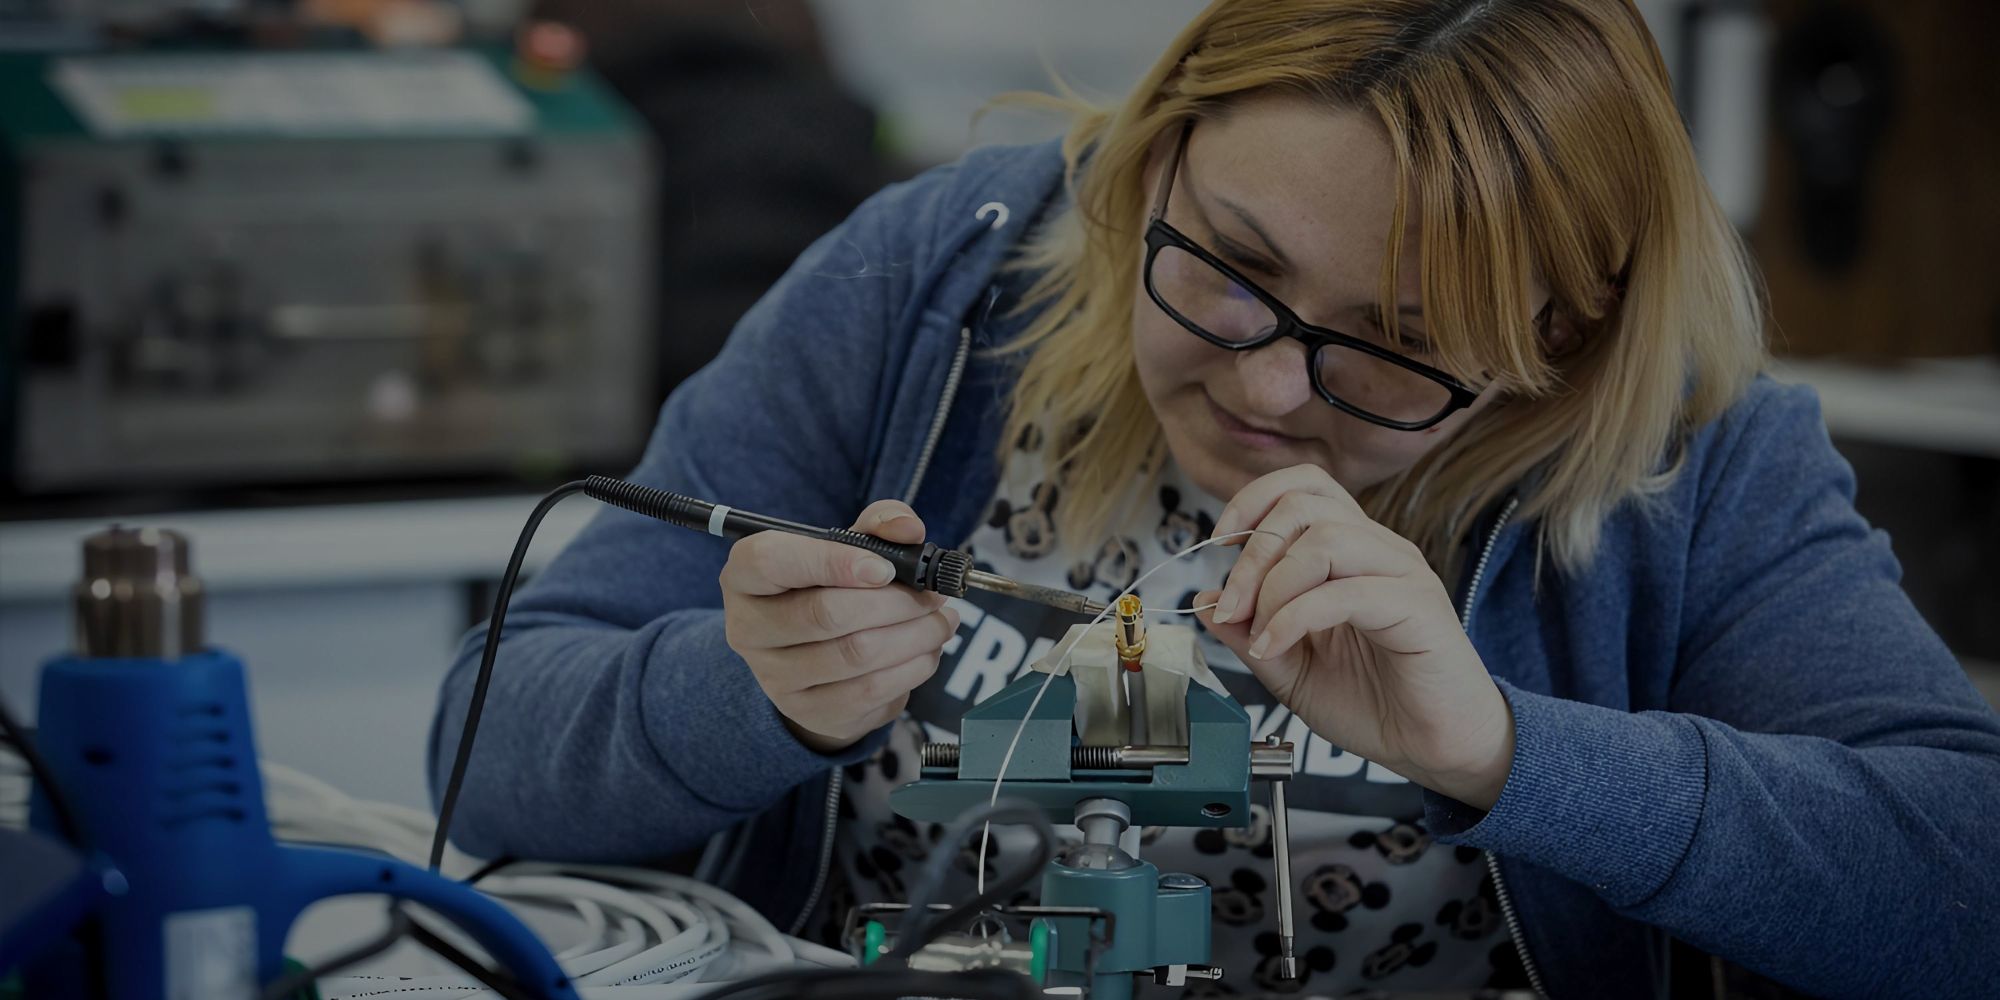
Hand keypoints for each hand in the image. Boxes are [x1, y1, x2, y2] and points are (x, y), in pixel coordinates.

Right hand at [721, 499, 958, 753]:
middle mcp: (748, 628)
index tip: (886, 568)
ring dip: (915, 636)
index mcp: (746, 574)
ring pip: (856, 655)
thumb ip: (878, 525)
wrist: (812, 657)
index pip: (773, 561)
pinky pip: (870, 691)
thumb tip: (908, 529)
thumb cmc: (827, 588)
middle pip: (826, 614)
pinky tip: (927, 652)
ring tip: (941, 621)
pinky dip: (912, 669)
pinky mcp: (809, 712)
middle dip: (896, 602)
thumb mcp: (845, 546)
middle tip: (934, 595)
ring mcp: (774, 677)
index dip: (833, 561)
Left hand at [1196, 465, 1514, 808]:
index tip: (1217, 543)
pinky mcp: (1418, 606)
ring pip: (1325, 538)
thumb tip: (1203, 600)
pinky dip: (1294, 617)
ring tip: (1257, 633)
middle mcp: (1378, 551)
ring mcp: (1402, 574)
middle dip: (1252, 553)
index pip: (1304, 485)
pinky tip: (1275, 646)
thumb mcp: (1290, 669)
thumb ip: (1248, 631)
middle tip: (1230, 607)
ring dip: (1273, 585)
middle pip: (1305, 504)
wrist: (1436, 748)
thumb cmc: (1376, 705)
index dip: (1253, 500)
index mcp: (1350, 552)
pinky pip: (1345, 591)